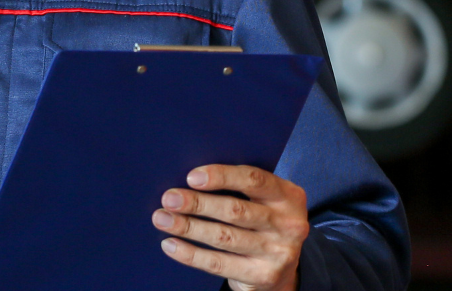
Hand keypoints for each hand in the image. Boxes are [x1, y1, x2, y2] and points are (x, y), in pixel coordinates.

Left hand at [152, 164, 308, 290]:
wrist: (280, 269)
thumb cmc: (260, 222)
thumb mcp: (262, 201)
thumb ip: (239, 187)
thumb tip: (190, 179)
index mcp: (289, 195)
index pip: (253, 180)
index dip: (221, 176)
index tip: (191, 177)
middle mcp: (289, 224)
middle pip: (235, 210)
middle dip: (197, 204)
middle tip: (169, 199)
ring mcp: (278, 252)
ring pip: (224, 237)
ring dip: (188, 227)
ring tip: (162, 219)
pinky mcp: (264, 276)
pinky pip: (219, 263)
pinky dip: (191, 254)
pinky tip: (171, 244)